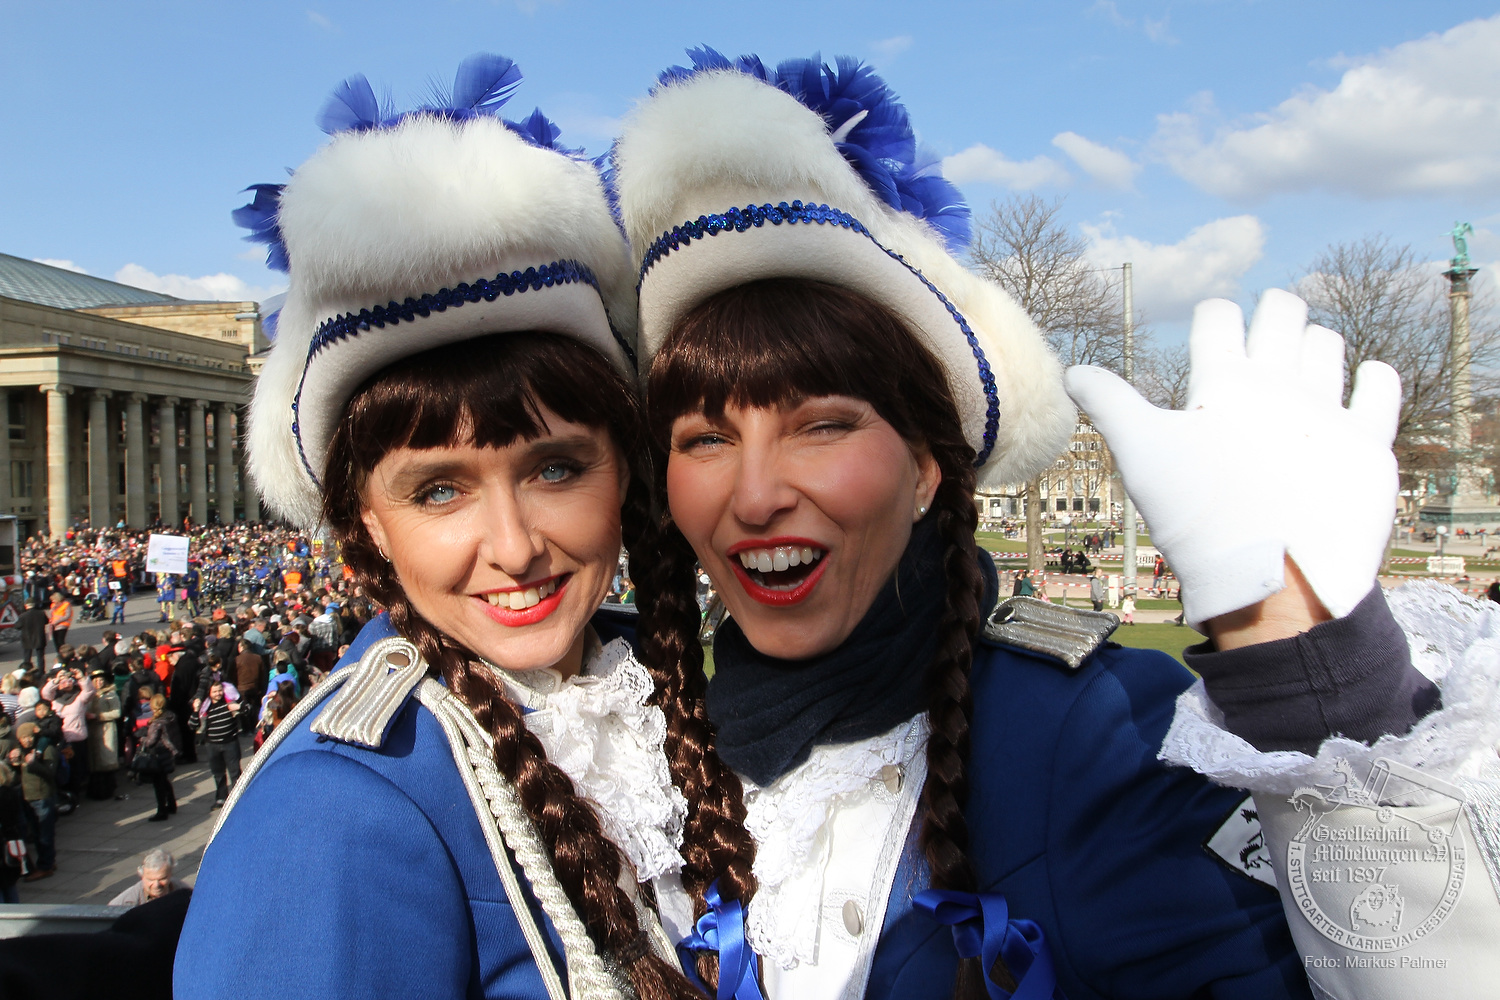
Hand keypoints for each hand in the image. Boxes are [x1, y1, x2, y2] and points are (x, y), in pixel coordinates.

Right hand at [1066, 289, 1400, 626]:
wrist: (1269, 579)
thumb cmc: (1196, 516)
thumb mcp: (1141, 456)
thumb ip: (1109, 405)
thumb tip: (1071, 371)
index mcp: (1224, 382)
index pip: (1219, 317)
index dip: (1213, 317)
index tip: (1214, 326)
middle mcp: (1280, 384)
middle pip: (1282, 314)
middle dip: (1272, 311)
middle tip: (1268, 320)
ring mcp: (1328, 410)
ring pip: (1327, 344)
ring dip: (1313, 341)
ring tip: (1304, 356)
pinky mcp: (1367, 442)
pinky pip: (1380, 387)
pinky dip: (1372, 377)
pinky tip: (1362, 380)